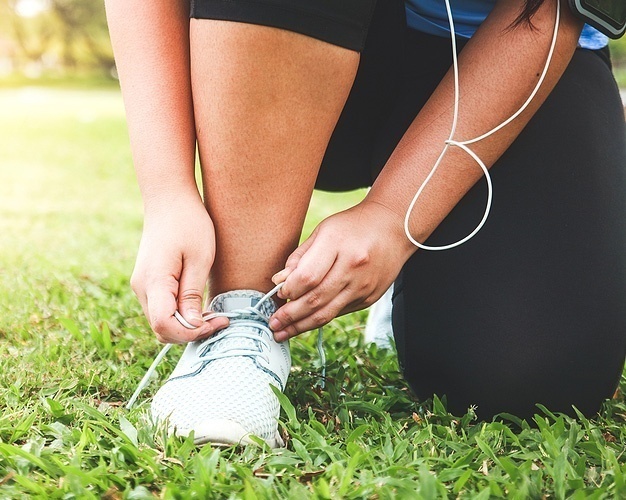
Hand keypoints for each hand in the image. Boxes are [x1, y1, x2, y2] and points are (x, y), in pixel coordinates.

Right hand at [130, 196, 228, 342]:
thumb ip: (193, 293)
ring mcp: (142, 285)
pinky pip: (162, 309)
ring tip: (213, 314)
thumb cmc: (188, 222)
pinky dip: (180, 316)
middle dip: (191, 333)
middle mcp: (142, 287)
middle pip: (161, 329)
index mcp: (153, 281)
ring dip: (186, 326)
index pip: (165, 325)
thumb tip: (192, 325)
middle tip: (220, 320)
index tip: (217, 322)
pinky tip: (200, 306)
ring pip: (161, 322)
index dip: (191, 333)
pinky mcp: (148, 282)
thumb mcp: (200, 257)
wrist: (168, 198)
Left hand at [268, 200, 414, 339]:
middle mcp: (353, 267)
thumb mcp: (323, 231)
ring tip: (283, 332)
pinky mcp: (370, 297)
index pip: (307, 276)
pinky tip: (306, 322)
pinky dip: (321, 318)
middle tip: (273, 324)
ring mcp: (364, 285)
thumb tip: (279, 282)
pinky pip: (340, 312)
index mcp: (338, 243)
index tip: (278, 294)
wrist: (394, 227)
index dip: (289, 290)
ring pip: (328, 313)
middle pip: (316, 299)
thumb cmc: (353, 226)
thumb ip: (300, 257)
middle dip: (291, 315)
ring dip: (302, 325)